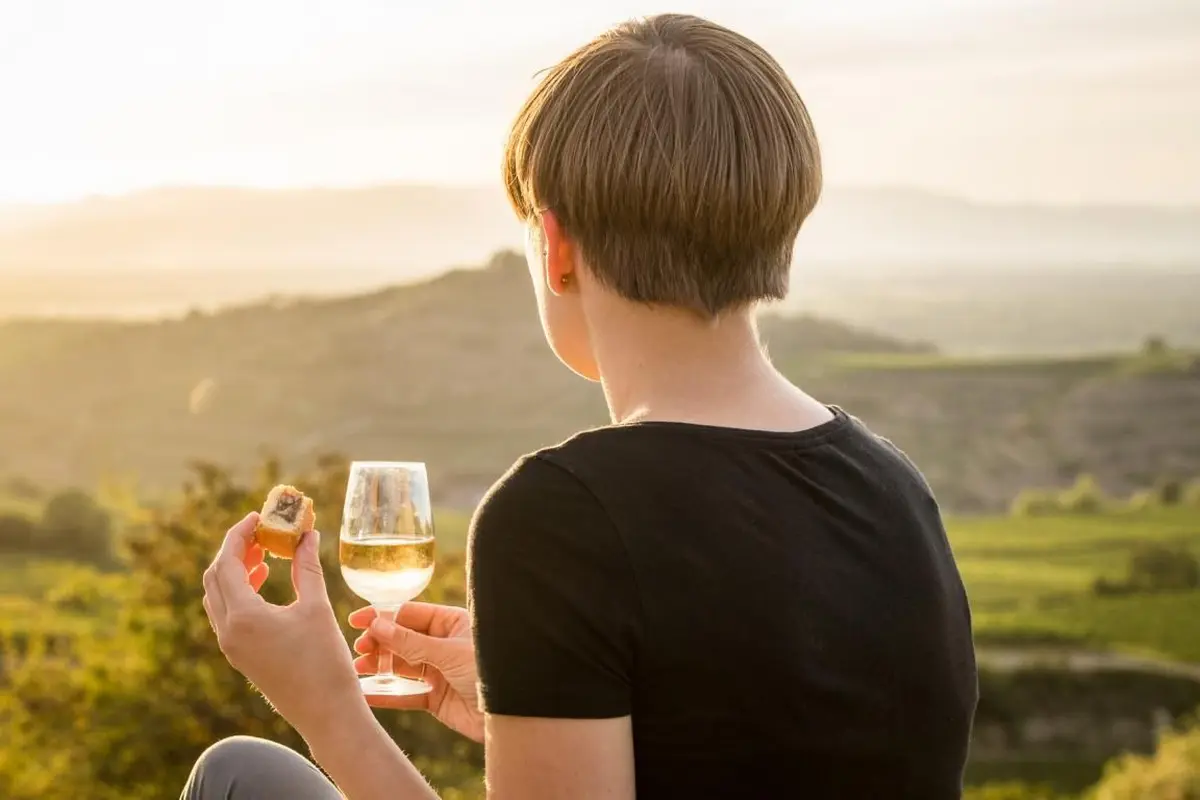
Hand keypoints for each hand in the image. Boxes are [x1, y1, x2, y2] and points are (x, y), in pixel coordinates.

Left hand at [202, 512, 365, 734]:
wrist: (325, 713)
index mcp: (243, 617)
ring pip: (218, 596)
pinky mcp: (240, 655)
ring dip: (236, 570)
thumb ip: (308, 567)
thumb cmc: (325, 661)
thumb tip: (307, 534)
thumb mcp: (317, 608)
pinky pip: (227, 613)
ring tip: (265, 553)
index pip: (226, 563)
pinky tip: (265, 582)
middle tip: (262, 532)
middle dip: (235, 550)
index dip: (239, 534)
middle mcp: (228, 631)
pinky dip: (240, 591)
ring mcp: (231, 646)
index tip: (258, 516)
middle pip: (215, 577)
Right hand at [349, 603, 482, 742]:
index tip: (358, 620)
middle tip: (360, 647)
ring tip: (358, 668)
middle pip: (403, 639)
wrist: (510, 713)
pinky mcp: (436, 697)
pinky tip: (366, 692)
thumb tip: (378, 626)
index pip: (411, 614)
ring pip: (402, 666)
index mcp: (452, 623)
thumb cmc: (489, 671)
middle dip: (379, 642)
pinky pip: (406, 693)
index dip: (384, 616)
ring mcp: (439, 671)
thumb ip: (411, 642)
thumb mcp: (449, 652)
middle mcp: (444, 645)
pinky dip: (386, 693)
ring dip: (379, 666)